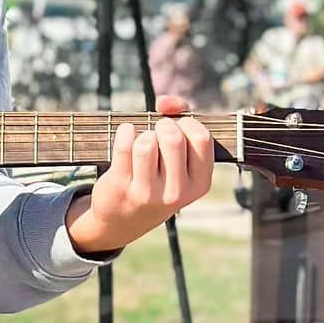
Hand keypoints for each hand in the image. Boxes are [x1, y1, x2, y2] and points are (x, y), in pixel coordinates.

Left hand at [66, 100, 214, 256]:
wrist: (122, 220)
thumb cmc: (157, 180)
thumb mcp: (179, 162)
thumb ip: (181, 121)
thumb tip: (166, 102)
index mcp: (199, 184)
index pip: (202, 138)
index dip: (188, 123)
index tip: (178, 126)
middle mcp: (176, 193)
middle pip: (173, 138)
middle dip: (163, 125)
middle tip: (157, 132)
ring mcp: (148, 193)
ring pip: (147, 142)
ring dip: (143, 134)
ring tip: (142, 143)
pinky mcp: (121, 186)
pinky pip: (125, 145)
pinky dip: (125, 132)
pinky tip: (126, 134)